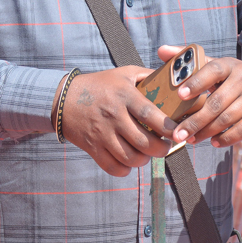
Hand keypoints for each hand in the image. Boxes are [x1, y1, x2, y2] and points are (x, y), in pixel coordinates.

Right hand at [60, 67, 174, 176]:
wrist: (64, 98)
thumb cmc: (100, 84)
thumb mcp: (124, 73)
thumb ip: (148, 76)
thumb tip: (173, 82)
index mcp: (124, 95)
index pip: (150, 114)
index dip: (167, 127)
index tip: (177, 132)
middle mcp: (114, 116)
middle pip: (143, 142)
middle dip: (161, 149)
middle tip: (165, 146)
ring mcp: (102, 134)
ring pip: (130, 158)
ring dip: (144, 160)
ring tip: (148, 153)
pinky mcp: (92, 147)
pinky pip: (113, 167)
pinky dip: (125, 169)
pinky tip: (130, 161)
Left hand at [165, 46, 241, 148]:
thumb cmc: (236, 77)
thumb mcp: (219, 65)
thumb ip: (190, 60)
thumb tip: (161, 50)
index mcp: (229, 65)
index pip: (213, 71)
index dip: (196, 82)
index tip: (179, 95)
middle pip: (216, 103)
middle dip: (195, 121)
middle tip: (177, 134)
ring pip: (226, 119)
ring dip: (206, 132)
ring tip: (190, 140)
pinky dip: (227, 138)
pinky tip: (214, 142)